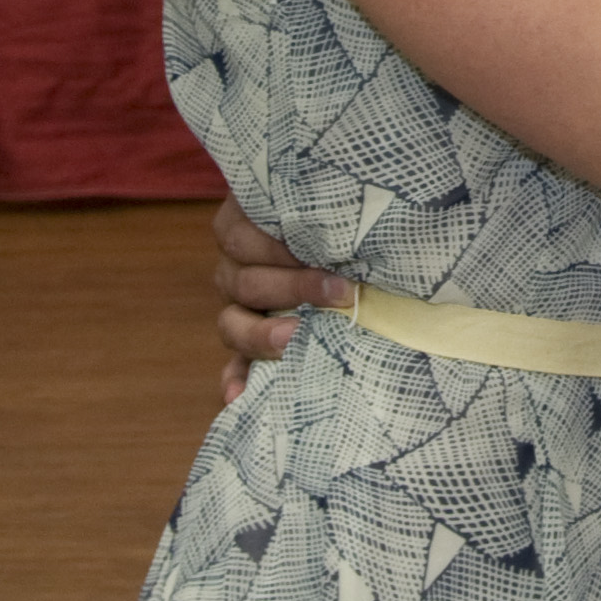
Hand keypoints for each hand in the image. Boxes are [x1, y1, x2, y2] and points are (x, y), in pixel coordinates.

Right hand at [213, 192, 348, 401]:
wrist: (356, 235)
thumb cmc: (347, 216)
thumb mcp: (337, 207)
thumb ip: (335, 213)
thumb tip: (369, 219)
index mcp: (248, 223)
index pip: (241, 236)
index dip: (278, 249)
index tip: (327, 257)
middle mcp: (237, 264)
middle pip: (242, 281)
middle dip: (292, 288)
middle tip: (337, 294)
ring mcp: (239, 304)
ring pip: (231, 323)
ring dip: (262, 335)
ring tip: (292, 339)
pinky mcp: (250, 337)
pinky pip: (234, 361)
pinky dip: (236, 377)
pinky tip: (238, 394)